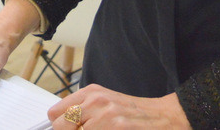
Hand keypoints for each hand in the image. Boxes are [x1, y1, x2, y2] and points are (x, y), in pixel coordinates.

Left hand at [49, 86, 189, 128]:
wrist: (164, 117)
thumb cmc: (134, 113)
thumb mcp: (106, 103)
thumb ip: (82, 110)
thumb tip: (58, 123)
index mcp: (91, 93)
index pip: (55, 114)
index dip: (60, 126)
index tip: (68, 129)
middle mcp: (96, 103)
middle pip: (61, 127)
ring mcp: (106, 119)